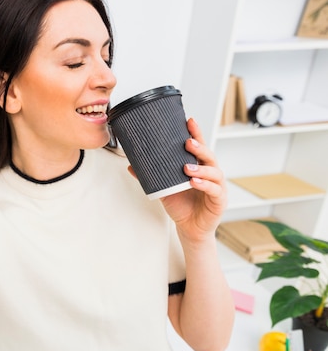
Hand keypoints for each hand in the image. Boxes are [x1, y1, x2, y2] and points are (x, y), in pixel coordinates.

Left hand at [159, 117, 226, 241]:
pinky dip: (205, 185)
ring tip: (186, 167)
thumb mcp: (163, 189)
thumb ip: (150, 177)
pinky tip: (194, 182)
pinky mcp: (219, 201)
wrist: (189, 228)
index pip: (198, 148)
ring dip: (201, 168)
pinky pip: (214, 190)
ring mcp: (217, 187)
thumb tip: (131, 165)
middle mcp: (210, 174)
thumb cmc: (180, 206)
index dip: (196, 133)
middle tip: (187, 142)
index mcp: (198, 167)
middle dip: (199, 147)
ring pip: (214, 172)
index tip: (189, 121)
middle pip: (209, 156)